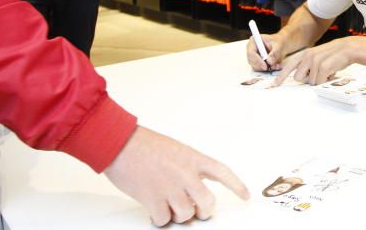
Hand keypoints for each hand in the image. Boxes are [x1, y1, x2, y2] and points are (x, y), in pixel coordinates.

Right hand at [104, 126, 249, 226]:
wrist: (120, 144)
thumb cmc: (143, 145)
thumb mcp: (175, 150)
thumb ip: (189, 167)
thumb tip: (194, 187)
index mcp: (193, 158)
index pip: (223, 173)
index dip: (237, 186)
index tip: (246, 196)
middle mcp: (186, 174)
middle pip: (207, 203)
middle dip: (203, 212)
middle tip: (196, 211)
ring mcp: (170, 188)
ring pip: (185, 215)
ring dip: (177, 215)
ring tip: (168, 204)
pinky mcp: (153, 200)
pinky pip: (163, 221)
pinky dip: (159, 219)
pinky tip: (154, 209)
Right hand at [246, 31, 282, 71]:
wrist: (282, 45)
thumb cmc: (279, 42)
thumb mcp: (279, 46)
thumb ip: (274, 53)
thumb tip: (269, 62)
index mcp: (254, 41)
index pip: (251, 53)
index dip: (257, 60)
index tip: (265, 66)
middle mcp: (251, 49)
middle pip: (251, 61)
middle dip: (261, 66)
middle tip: (272, 67)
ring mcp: (253, 57)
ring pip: (255, 67)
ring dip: (265, 69)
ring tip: (276, 66)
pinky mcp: (257, 63)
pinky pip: (259, 69)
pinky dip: (266, 70)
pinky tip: (274, 66)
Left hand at [273, 37, 360, 86]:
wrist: (348, 48)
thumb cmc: (333, 55)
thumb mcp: (317, 56)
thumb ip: (307, 64)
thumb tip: (299, 77)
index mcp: (304, 54)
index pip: (289, 66)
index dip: (281, 76)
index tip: (274, 85)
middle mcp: (307, 57)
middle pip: (298, 78)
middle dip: (307, 79)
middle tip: (318, 74)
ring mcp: (314, 62)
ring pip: (310, 82)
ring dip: (319, 80)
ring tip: (327, 71)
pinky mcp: (322, 67)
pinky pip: (319, 82)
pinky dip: (326, 81)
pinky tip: (331, 73)